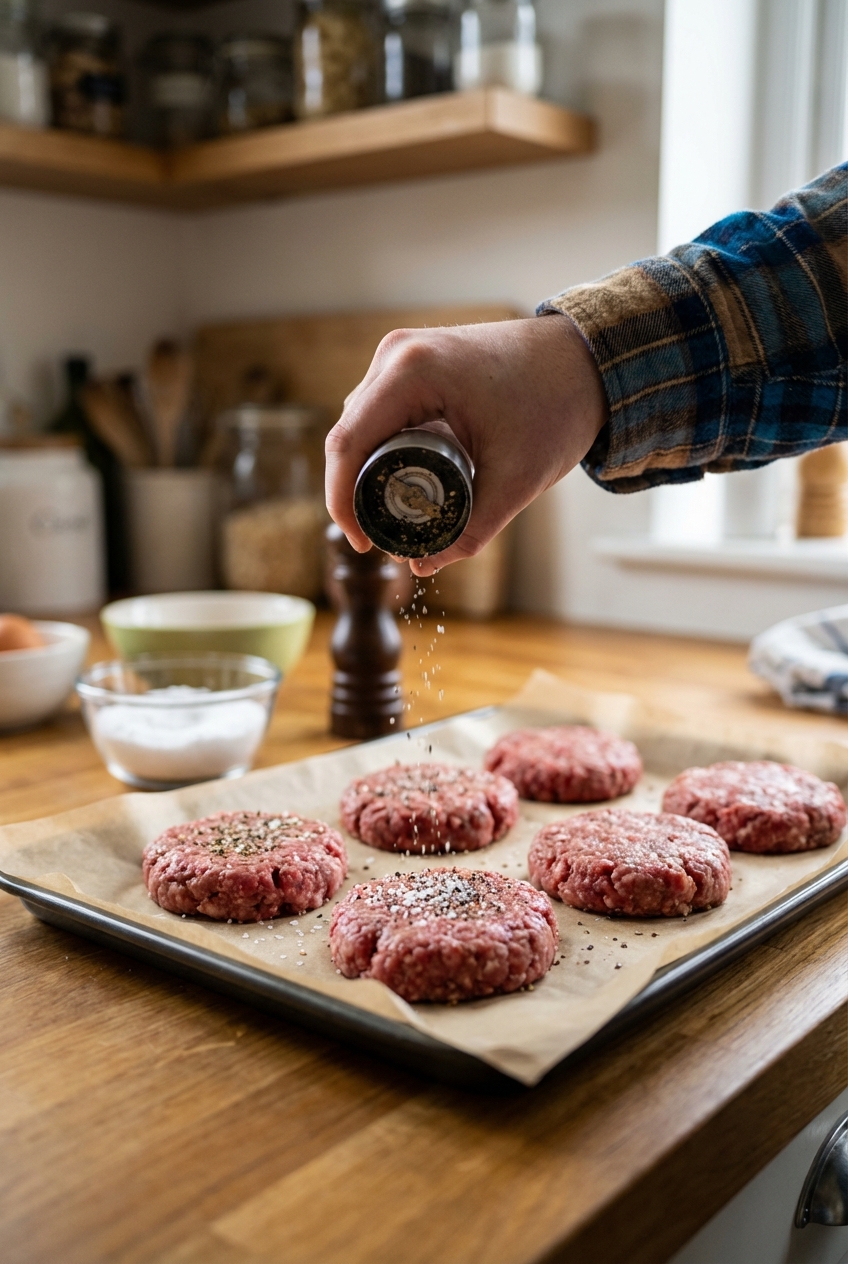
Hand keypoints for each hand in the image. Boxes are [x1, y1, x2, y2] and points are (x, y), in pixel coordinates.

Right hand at [325, 314, 607, 576]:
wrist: (588, 359)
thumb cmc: (557, 406)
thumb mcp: (516, 479)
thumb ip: (470, 530)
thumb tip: (423, 567)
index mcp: (412, 372)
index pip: (347, 444)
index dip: (342, 502)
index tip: (362, 544)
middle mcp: (396, 355)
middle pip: (349, 435)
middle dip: (355, 492)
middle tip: (382, 539)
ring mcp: (402, 354)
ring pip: (361, 424)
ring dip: (369, 470)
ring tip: (396, 515)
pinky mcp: (413, 362)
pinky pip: (380, 412)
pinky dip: (385, 448)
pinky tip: (404, 481)